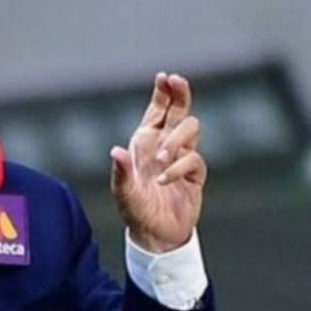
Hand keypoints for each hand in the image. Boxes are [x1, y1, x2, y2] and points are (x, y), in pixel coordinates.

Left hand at [110, 72, 206, 251]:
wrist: (155, 234)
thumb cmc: (135, 209)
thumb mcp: (123, 191)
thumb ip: (120, 172)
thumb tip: (116, 151)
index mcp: (145, 142)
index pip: (158, 110)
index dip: (164, 93)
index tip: (166, 77)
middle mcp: (165, 145)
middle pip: (180, 111)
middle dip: (180, 94)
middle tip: (177, 80)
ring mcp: (182, 158)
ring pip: (191, 130)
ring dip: (175, 140)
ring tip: (158, 161)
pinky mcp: (194, 174)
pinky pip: (194, 160)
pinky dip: (178, 167)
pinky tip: (164, 181)